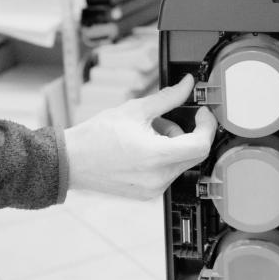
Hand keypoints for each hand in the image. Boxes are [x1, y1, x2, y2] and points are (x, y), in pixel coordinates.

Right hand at [64, 75, 216, 199]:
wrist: (71, 162)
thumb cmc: (96, 138)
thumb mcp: (135, 110)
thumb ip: (168, 97)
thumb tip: (186, 85)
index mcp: (157, 156)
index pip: (201, 145)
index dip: (207, 126)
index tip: (202, 114)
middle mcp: (159, 178)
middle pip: (193, 154)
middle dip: (186, 134)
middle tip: (164, 121)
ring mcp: (154, 189)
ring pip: (181, 163)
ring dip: (172, 145)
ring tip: (145, 134)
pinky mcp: (148, 194)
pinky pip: (168, 173)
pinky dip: (163, 158)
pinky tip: (141, 150)